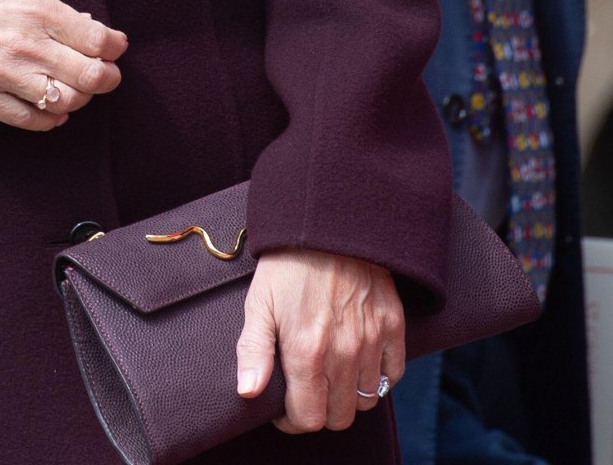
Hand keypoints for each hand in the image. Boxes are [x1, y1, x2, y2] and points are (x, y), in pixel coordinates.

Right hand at [0, 0, 127, 130]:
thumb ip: (53, 12)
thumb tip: (90, 29)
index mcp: (35, 9)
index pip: (96, 39)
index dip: (114, 46)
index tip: (115, 47)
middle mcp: (24, 44)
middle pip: (89, 76)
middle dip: (107, 77)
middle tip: (106, 74)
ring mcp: (3, 74)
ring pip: (66, 102)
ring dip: (79, 98)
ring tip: (75, 89)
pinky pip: (32, 121)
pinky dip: (51, 119)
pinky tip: (52, 109)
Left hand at [236, 248, 404, 432]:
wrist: (328, 221)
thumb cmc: (288, 263)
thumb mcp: (259, 302)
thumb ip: (253, 350)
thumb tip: (248, 392)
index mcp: (306, 352)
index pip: (307, 418)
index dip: (292, 419)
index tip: (284, 405)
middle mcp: (342, 354)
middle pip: (339, 417)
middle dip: (320, 410)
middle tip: (307, 389)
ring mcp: (371, 341)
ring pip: (366, 400)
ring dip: (348, 395)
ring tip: (331, 374)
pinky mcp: (392, 326)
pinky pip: (392, 375)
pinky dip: (378, 376)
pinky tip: (359, 360)